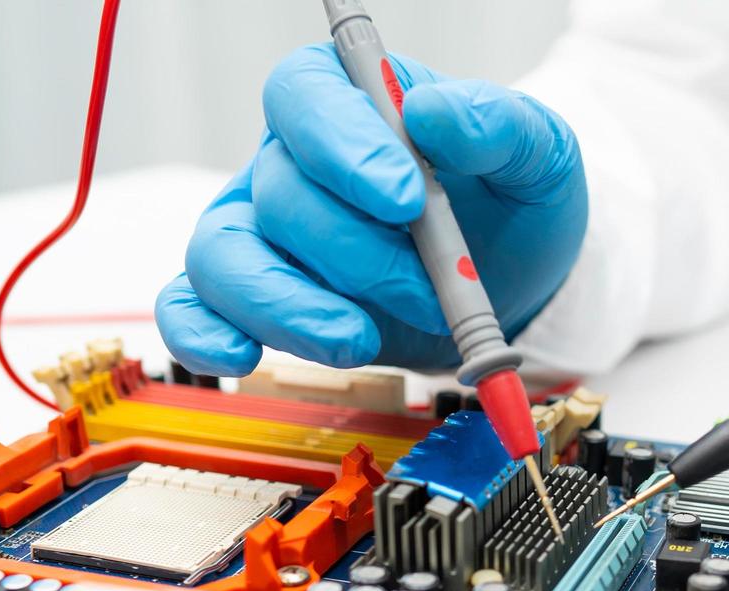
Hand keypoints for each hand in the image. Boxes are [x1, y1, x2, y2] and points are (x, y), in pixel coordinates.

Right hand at [155, 44, 585, 373]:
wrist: (517, 282)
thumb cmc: (513, 204)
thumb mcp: (536, 153)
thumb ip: (495, 124)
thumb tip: (432, 113)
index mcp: (350, 101)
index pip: (305, 96)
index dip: (343, 146)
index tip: (405, 199)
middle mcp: (293, 162)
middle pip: (279, 195)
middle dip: (356, 256)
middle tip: (427, 291)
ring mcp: (267, 234)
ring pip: (225, 259)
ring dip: (288, 309)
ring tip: (359, 341)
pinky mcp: (259, 300)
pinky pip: (192, 310)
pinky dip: (204, 336)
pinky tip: (242, 356)